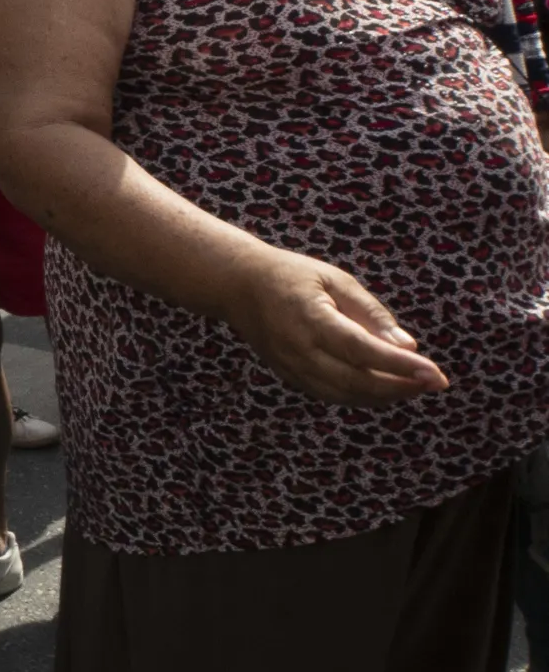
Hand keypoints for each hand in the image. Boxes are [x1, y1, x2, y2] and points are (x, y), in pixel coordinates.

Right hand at [219, 247, 448, 405]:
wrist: (237, 286)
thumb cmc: (291, 275)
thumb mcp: (335, 279)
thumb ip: (371, 312)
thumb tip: (408, 345)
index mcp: (311, 320)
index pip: (364, 351)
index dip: (401, 366)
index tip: (435, 373)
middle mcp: (298, 350)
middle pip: (357, 381)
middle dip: (401, 386)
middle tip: (434, 383)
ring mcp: (291, 367)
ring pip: (345, 395)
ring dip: (384, 396)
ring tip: (416, 386)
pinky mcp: (289, 376)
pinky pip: (331, 395)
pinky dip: (361, 396)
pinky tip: (384, 388)